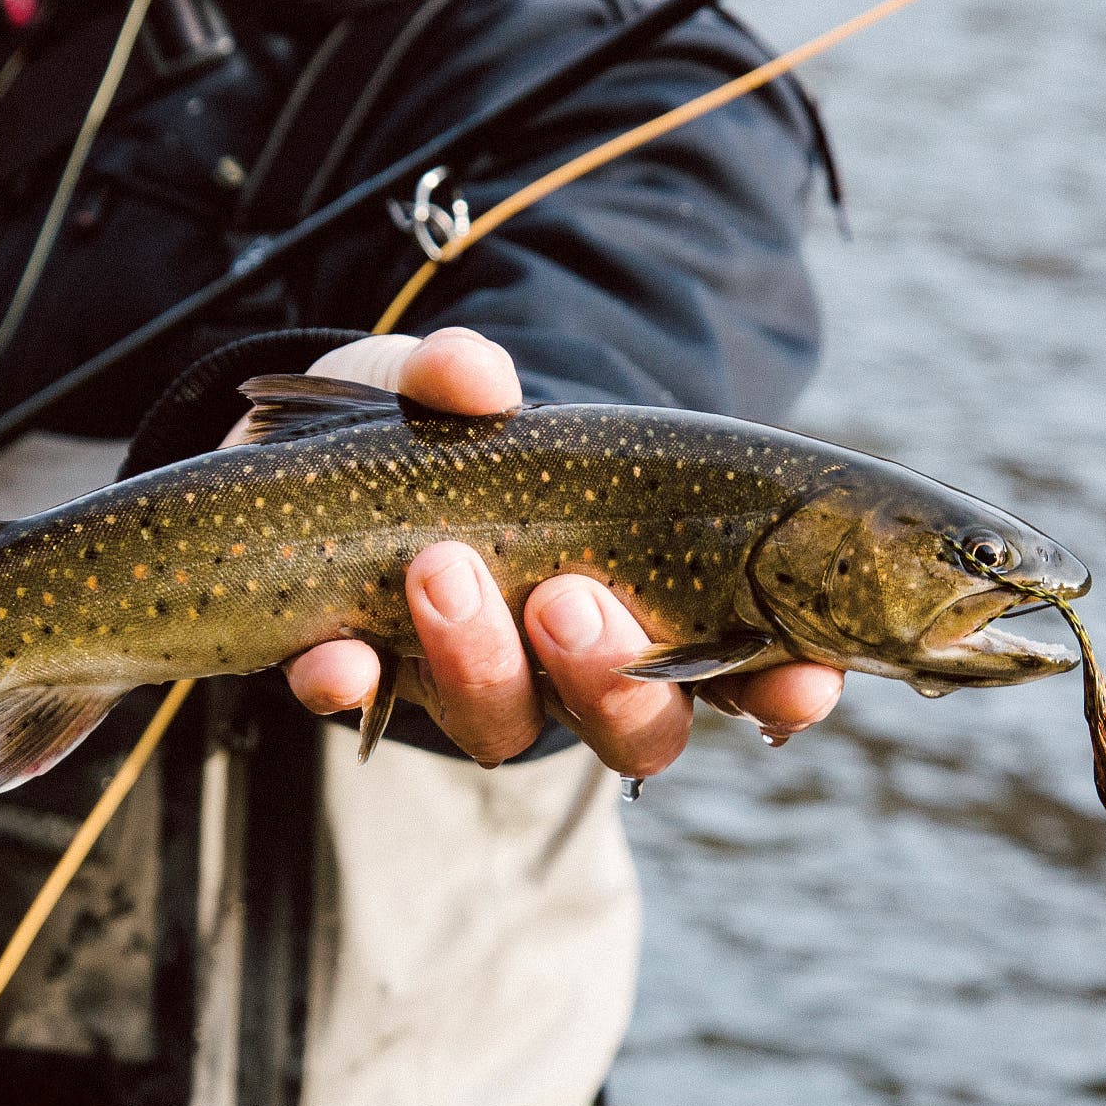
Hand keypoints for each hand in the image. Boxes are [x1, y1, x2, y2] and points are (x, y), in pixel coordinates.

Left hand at [266, 328, 845, 774]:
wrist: (304, 466)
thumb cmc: (436, 436)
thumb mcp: (451, 391)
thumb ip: (465, 376)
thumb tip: (474, 377)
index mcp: (648, 602)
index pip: (742, 672)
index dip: (780, 689)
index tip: (801, 682)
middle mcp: (572, 670)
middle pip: (632, 726)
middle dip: (608, 673)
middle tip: (567, 596)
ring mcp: (473, 689)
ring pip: (504, 728)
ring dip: (481, 663)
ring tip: (441, 570)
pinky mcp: (370, 686)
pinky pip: (367, 714)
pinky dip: (350, 685)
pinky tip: (338, 657)